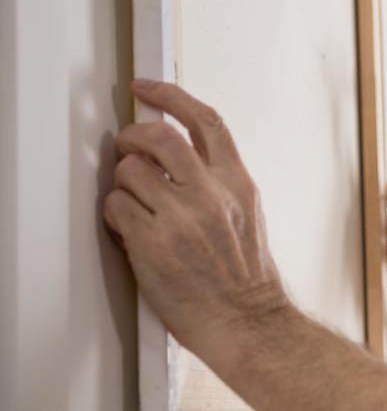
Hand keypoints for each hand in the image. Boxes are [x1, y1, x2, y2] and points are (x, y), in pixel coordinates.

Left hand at [103, 79, 291, 349]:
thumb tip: (178, 158)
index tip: (147, 88)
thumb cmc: (247, 280)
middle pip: (159, 135)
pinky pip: (116, 208)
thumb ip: (218, 183)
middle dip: (132, 136)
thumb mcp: (248, 216)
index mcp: (238, 184)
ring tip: (134, 206)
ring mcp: (182, 218)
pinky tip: (131, 231)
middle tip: (126, 148)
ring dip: (123, 185)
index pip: (205, 121)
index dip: (170, 96)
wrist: (247, 322)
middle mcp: (211, 194)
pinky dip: (116, 216)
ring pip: (129, 171)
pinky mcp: (154, 243)